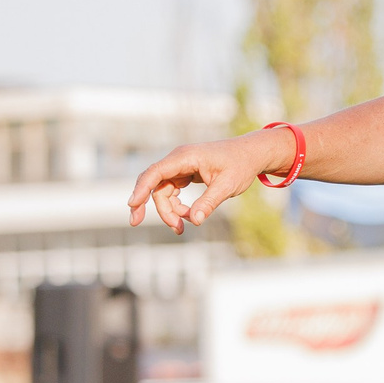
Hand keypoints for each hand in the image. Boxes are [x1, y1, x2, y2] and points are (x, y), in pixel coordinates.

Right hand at [127, 129, 294, 232]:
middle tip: (165, 228)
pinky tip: (188, 217)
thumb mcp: (227, 186)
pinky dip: (177, 206)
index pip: (155, 173)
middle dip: (156, 208)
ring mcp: (180, 167)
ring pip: (163, 191)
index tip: (133, 205)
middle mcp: (178, 160)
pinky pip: (172, 192)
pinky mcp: (184, 174)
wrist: (250, 154)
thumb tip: (194, 221)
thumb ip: (209, 202)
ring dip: (170, 211)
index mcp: (185, 157)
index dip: (142, 189)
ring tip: (184, 227)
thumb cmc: (240, 166)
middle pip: (156, 186)